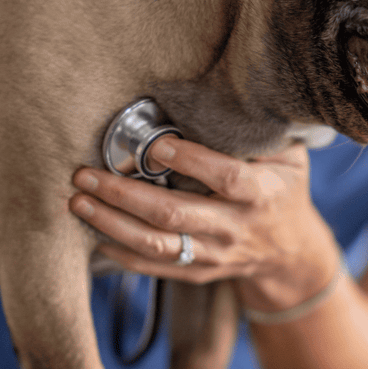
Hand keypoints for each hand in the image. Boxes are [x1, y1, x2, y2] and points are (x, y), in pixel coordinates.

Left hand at [70, 137, 341, 311]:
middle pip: (175, 215)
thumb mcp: (288, 156)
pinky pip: (154, 267)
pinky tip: (94, 233)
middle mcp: (236, 228)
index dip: (192, 162)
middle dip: (125, 195)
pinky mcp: (198, 271)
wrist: (288, 251)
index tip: (154, 145)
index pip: (227, 177)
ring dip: (112, 223)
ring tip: (78, 201)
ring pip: (157, 245)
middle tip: (86, 174)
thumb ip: (257, 132)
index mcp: (262, 193)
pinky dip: (120, 253)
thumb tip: (214, 97)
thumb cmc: (282, 189)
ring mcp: (215, 254)